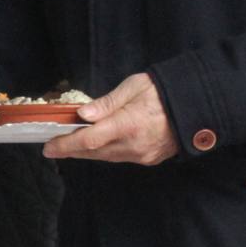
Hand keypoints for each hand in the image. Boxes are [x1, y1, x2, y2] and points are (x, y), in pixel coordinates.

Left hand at [44, 72, 179, 165]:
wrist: (197, 106)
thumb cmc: (164, 91)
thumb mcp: (134, 87)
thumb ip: (107, 103)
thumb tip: (83, 115)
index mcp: (129, 124)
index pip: (89, 139)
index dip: (66, 145)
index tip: (49, 147)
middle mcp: (134, 144)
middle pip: (94, 152)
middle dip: (72, 149)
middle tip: (54, 145)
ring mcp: (142, 155)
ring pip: (106, 157)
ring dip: (87, 151)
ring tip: (72, 142)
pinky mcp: (148, 159)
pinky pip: (120, 157)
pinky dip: (106, 151)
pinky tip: (98, 143)